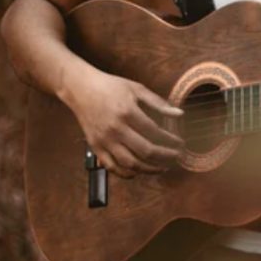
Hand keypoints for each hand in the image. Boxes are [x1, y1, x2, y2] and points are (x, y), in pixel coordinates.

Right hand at [65, 69, 183, 177]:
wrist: (80, 88)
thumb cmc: (110, 86)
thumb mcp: (136, 88)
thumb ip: (158, 102)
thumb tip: (179, 114)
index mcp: (127, 112)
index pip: (155, 132)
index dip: (170, 140)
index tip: (181, 144)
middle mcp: (115, 129)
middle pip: (145, 151)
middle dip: (165, 157)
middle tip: (176, 157)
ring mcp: (104, 140)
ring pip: (130, 163)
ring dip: (149, 169)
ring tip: (162, 167)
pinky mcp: (95, 147)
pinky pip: (112, 167)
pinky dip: (126, 173)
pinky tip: (138, 172)